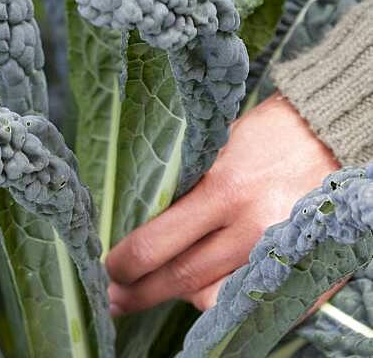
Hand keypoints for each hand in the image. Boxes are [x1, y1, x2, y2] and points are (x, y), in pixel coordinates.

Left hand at [106, 94, 339, 313]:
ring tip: (162, 286)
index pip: (158, 242)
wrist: (329, 137)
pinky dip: (225, 298)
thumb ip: (186, 186)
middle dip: (141, 292)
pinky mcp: (303, 274)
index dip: (125, 262)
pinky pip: (250, 303)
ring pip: (214, 298)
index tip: (107, 267)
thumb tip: (142, 222)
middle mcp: (253, 227)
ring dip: (183, 296)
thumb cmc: (267, 134)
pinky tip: (207, 286)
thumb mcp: (217, 147)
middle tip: (114, 298)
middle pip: (181, 278)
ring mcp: (279, 254)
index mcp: (226, 188)